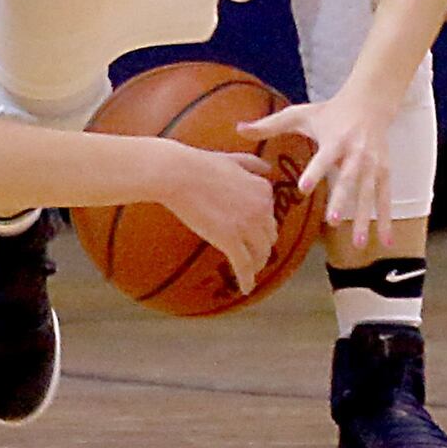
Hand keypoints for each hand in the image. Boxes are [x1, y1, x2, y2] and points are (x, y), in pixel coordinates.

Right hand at [162, 145, 276, 293]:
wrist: (176, 173)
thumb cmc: (198, 164)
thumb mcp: (231, 159)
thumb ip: (252, 164)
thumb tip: (268, 168)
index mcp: (263, 189)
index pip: (270, 215)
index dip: (261, 227)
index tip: (254, 234)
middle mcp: (262, 208)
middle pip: (269, 236)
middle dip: (261, 245)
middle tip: (252, 254)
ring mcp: (247, 226)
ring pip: (260, 253)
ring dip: (257, 264)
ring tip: (250, 270)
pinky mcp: (229, 240)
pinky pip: (244, 266)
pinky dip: (247, 279)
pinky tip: (246, 288)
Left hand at [239, 93, 391, 248]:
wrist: (370, 104)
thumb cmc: (329, 112)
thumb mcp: (300, 114)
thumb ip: (270, 124)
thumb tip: (238, 129)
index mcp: (335, 140)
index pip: (323, 158)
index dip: (315, 172)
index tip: (304, 188)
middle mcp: (356, 153)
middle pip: (348, 180)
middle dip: (341, 201)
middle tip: (331, 222)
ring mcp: (373, 165)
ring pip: (369, 194)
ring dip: (365, 219)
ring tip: (359, 243)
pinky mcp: (385, 172)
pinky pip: (386, 199)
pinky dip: (386, 220)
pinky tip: (386, 242)